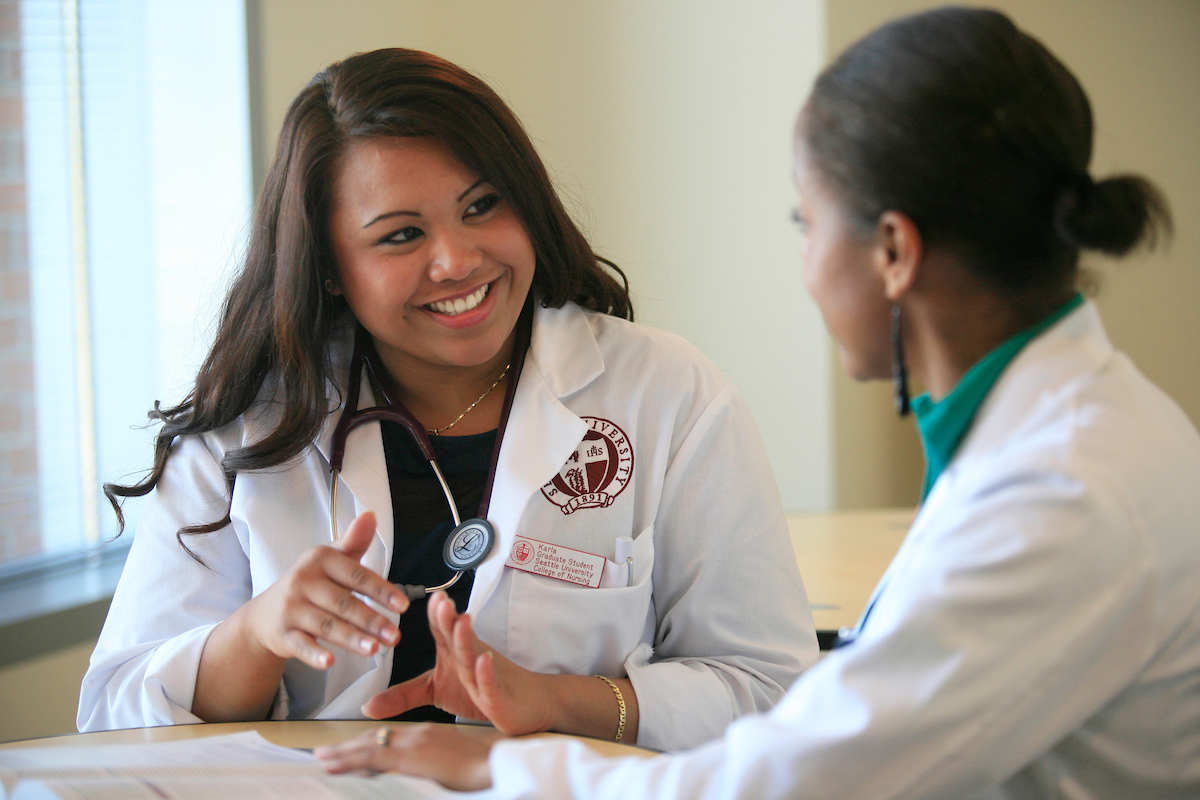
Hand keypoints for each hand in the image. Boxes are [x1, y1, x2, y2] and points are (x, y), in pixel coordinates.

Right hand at [240, 510, 407, 669]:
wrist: (265, 613)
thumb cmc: (310, 584)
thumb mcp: (331, 560)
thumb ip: (354, 542)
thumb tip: (370, 515)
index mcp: (320, 559)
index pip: (356, 575)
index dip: (381, 591)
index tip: (403, 605)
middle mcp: (303, 581)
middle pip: (343, 603)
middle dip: (372, 620)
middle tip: (396, 636)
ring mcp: (290, 608)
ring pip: (326, 625)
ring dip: (352, 639)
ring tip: (375, 649)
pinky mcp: (281, 633)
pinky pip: (300, 644)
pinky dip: (314, 654)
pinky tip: (330, 662)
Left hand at [315, 723, 499, 790]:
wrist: (499, 768)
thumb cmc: (483, 772)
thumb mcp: (452, 769)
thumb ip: (431, 771)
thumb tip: (417, 780)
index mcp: (428, 736)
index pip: (389, 740)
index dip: (365, 746)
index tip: (346, 753)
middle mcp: (418, 734)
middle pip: (374, 739)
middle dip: (348, 747)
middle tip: (323, 754)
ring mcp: (414, 742)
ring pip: (368, 746)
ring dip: (343, 753)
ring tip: (322, 758)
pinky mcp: (412, 755)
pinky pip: (373, 756)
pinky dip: (350, 759)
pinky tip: (334, 763)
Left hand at [362, 591, 555, 733]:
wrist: (525, 703)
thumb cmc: (480, 692)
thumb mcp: (435, 693)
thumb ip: (402, 696)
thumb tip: (366, 706)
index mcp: (454, 652)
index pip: (443, 630)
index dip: (437, 614)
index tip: (432, 597)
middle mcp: (468, 658)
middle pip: (457, 637)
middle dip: (448, 619)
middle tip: (442, 602)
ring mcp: (484, 676)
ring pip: (472, 656)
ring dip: (467, 638)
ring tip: (462, 621)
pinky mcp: (497, 696)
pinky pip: (489, 682)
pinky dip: (486, 672)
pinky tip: (483, 660)